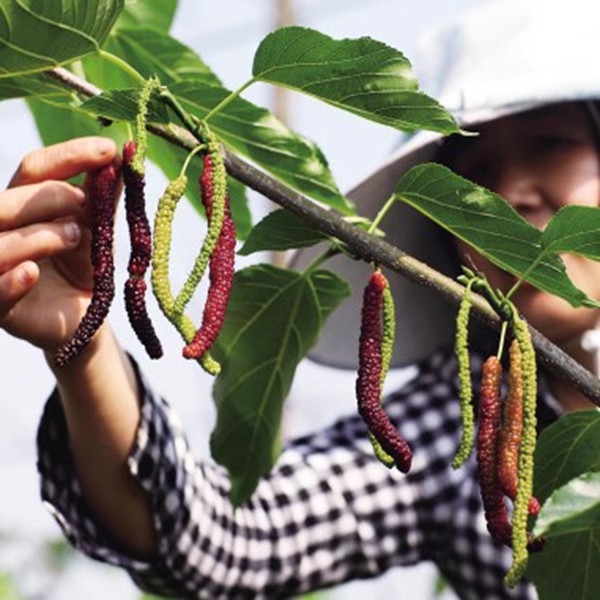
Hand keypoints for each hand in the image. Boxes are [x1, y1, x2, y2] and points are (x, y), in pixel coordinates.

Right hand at [0, 137, 117, 351]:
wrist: (87, 318)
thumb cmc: (87, 266)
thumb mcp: (98, 227)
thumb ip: (105, 194)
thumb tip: (126, 153)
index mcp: (24, 205)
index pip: (33, 168)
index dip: (68, 156)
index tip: (108, 150)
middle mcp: (2, 232)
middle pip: (7, 200)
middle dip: (48, 197)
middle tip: (83, 202)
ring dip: (37, 236)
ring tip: (74, 237)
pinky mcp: (2, 309)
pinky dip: (11, 282)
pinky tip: (32, 273)